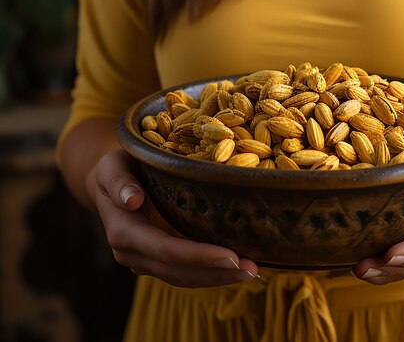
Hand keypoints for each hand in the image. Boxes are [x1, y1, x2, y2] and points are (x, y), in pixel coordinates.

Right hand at [89, 149, 258, 286]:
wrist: (111, 180)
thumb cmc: (117, 166)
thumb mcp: (113, 166)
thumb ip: (119, 182)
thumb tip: (132, 200)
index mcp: (123, 232)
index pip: (165, 249)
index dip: (198, 256)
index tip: (230, 256)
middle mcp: (133, 253)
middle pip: (178, 270)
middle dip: (216, 272)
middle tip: (251, 269)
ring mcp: (146, 260)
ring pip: (184, 277)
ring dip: (218, 277)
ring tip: (251, 271)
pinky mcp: (160, 258)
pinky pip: (186, 272)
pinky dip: (211, 272)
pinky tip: (237, 269)